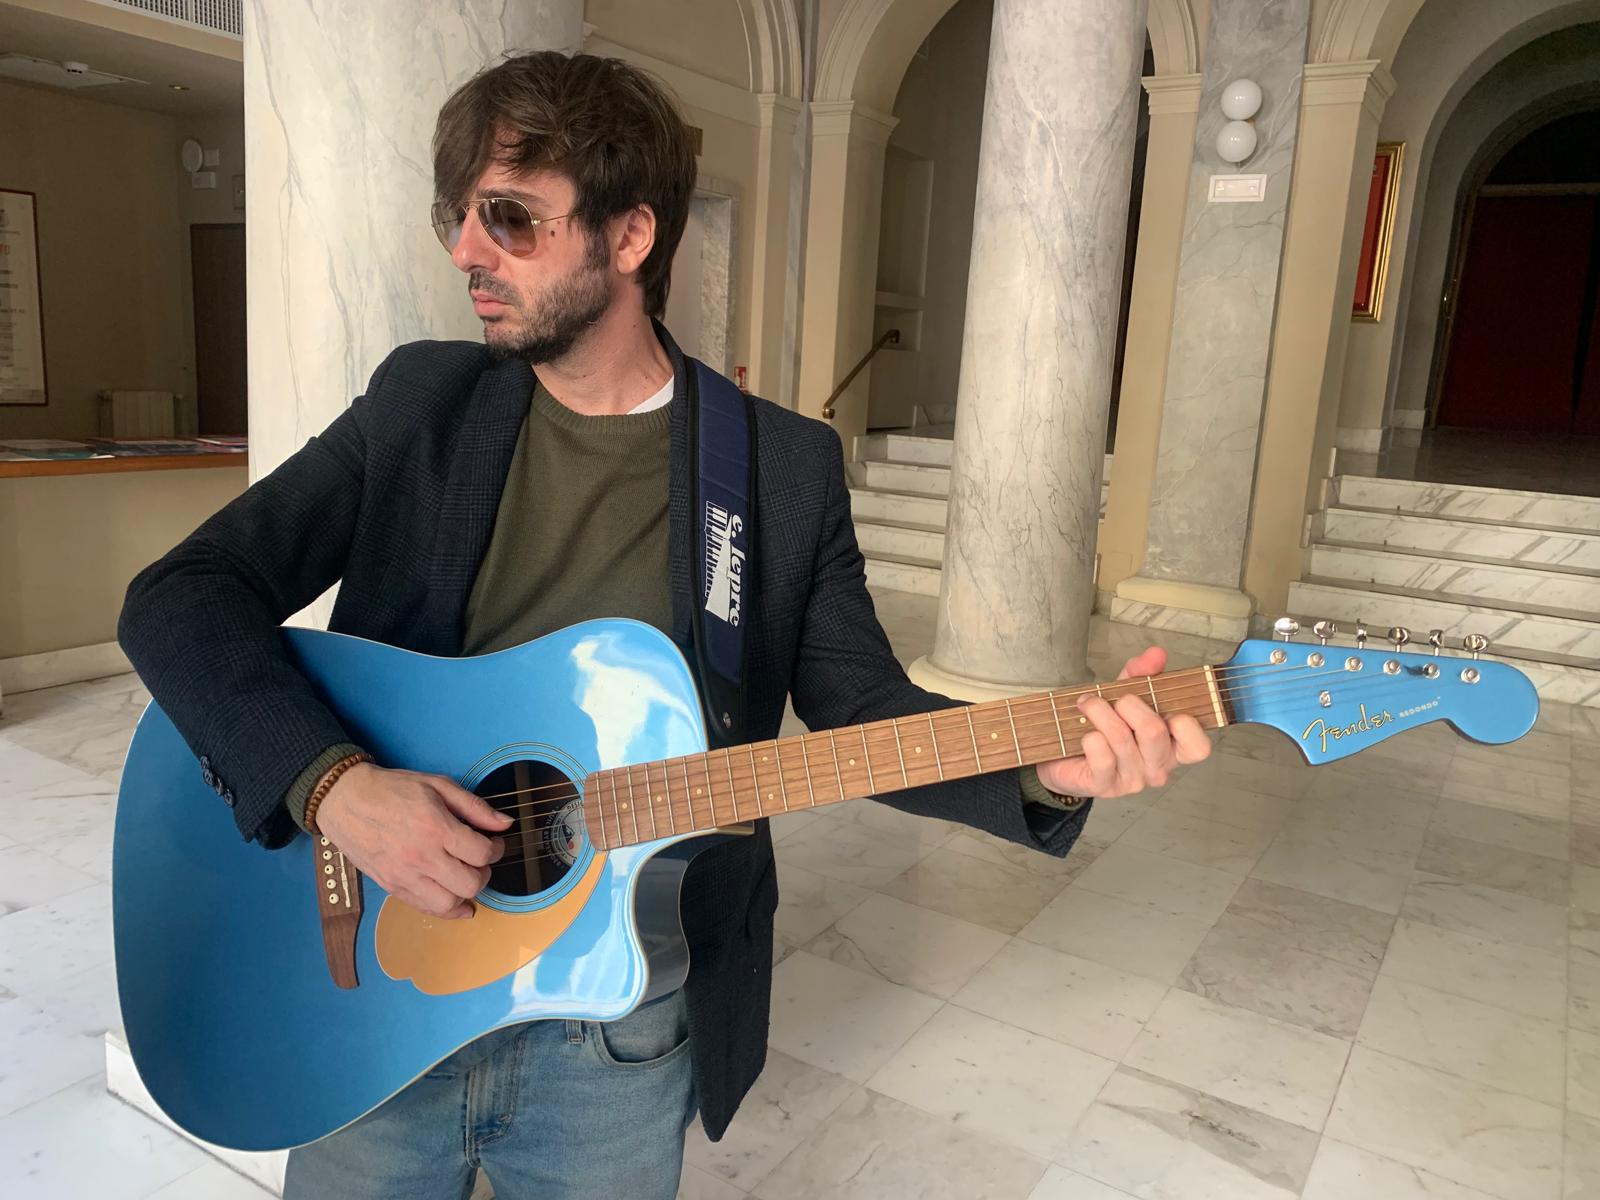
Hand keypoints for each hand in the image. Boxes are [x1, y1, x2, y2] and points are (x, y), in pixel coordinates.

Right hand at [315, 763, 510, 919]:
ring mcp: (404, 875)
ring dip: (466, 894)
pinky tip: (456, 902)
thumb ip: (475, 806)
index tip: (494, 843)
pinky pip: (424, 908)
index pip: (481, 853)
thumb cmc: (391, 789)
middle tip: (480, 860)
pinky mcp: (390, 886)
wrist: (345, 799)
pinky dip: (445, 909)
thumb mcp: (438, 784)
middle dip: (485, 873)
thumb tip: (504, 823)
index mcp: (435, 827)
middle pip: (470, 884)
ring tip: (465, 877)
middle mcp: (421, 856)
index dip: (496, 849)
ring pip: (449, 904)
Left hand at [1035, 647, 1211, 799]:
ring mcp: (1132, 780)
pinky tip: (1085, 733)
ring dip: (1100, 712)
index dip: (1186, 725)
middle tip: (1116, 699)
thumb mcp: (1125, 694)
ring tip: (1088, 704)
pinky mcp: (1105, 786)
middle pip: (1154, 732)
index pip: (1199, 747)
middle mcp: (1157, 767)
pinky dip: (1090, 737)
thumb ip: (1141, 673)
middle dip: (1129, 704)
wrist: (1066, 755)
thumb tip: (1156, 654)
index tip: (1166, 708)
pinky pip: (1102, 756)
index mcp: (1172, 747)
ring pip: (1121, 739)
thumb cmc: (1104, 726)